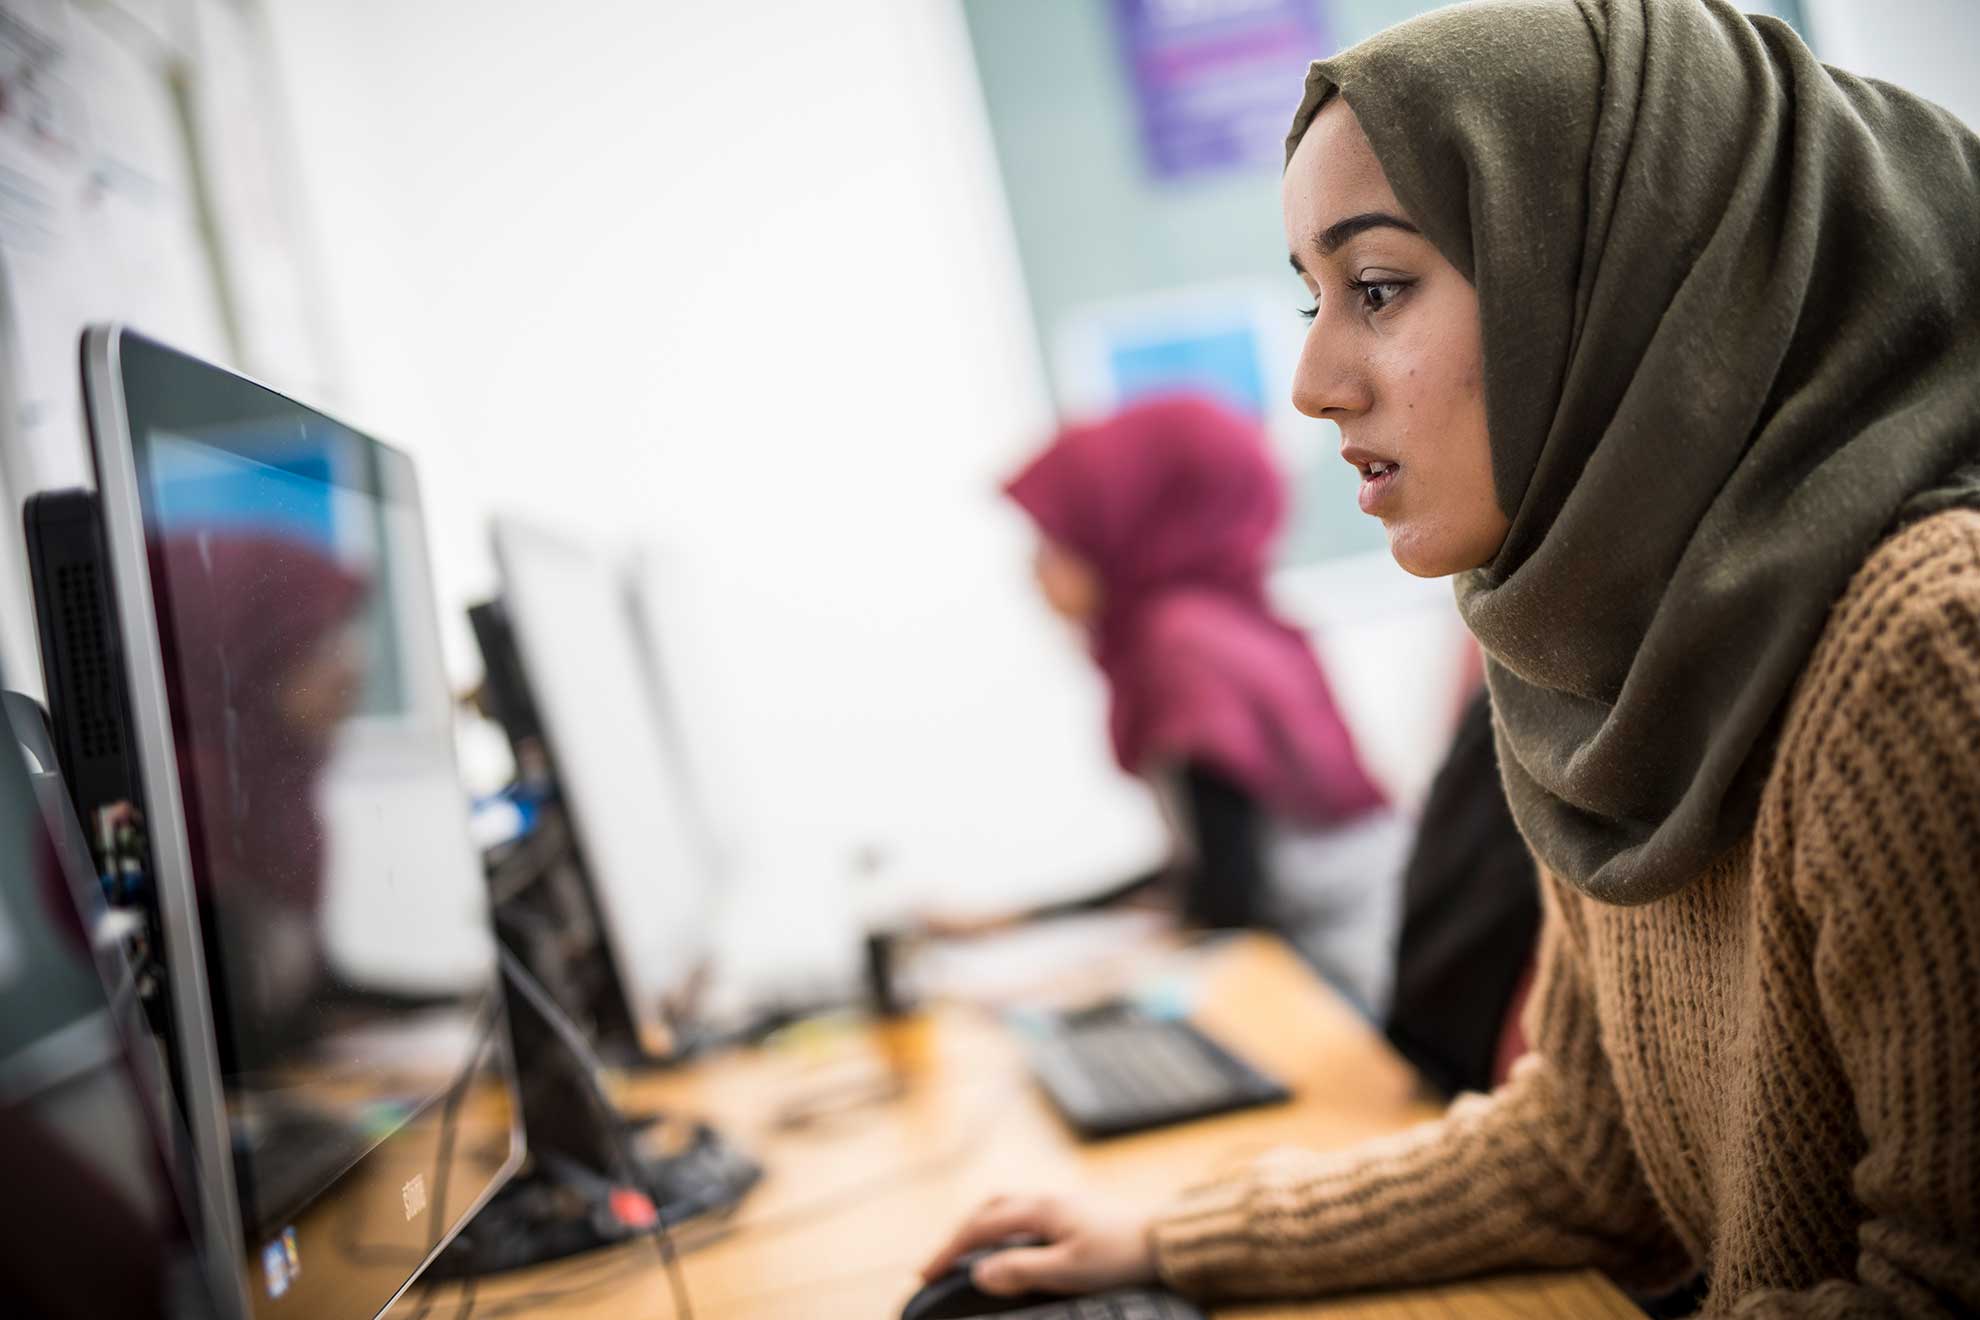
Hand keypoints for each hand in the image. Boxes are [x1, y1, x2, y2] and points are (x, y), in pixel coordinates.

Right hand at [919, 1192, 1158, 1296]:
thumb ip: (1022, 1271)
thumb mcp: (1069, 1271)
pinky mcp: (1074, 1213)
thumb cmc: (1123, 1255)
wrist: (1167, 1240)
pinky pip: (1024, 1215)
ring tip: (967, 1255)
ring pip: (1007, 1209)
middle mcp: (1046, 1200)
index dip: (949, 1250)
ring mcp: (1061, 1204)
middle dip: (959, 1236)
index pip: (980, 1227)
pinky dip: (1003, 1229)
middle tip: (940, 1263)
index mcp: (1040, 1210)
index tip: (926, 1273)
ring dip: (981, 1229)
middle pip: (988, 1210)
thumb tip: (980, 1273)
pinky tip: (1011, 1247)